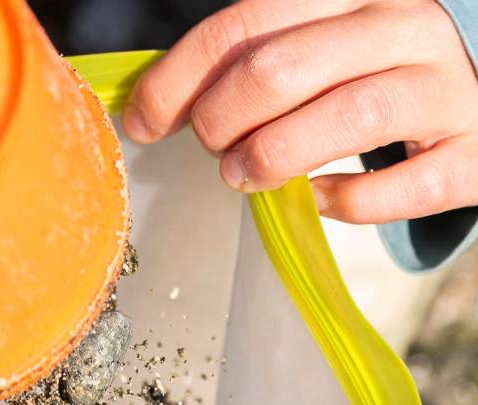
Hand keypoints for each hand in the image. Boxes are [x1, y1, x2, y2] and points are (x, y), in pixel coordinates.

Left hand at [124, 0, 477, 224]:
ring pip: (347, 117)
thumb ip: (245, 61)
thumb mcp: (314, 47)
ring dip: (272, 157)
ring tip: (244, 175)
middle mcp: (404, 27)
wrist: (476, 99)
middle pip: (283, 67)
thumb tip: (147, 107)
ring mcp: (446, 88)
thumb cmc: (370, 75)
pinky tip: (315, 197)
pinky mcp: (472, 154)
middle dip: (221, 119)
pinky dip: (344, 199)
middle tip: (212, 147)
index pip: (246, 21)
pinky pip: (402, 186)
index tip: (144, 119)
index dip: (179, 77)